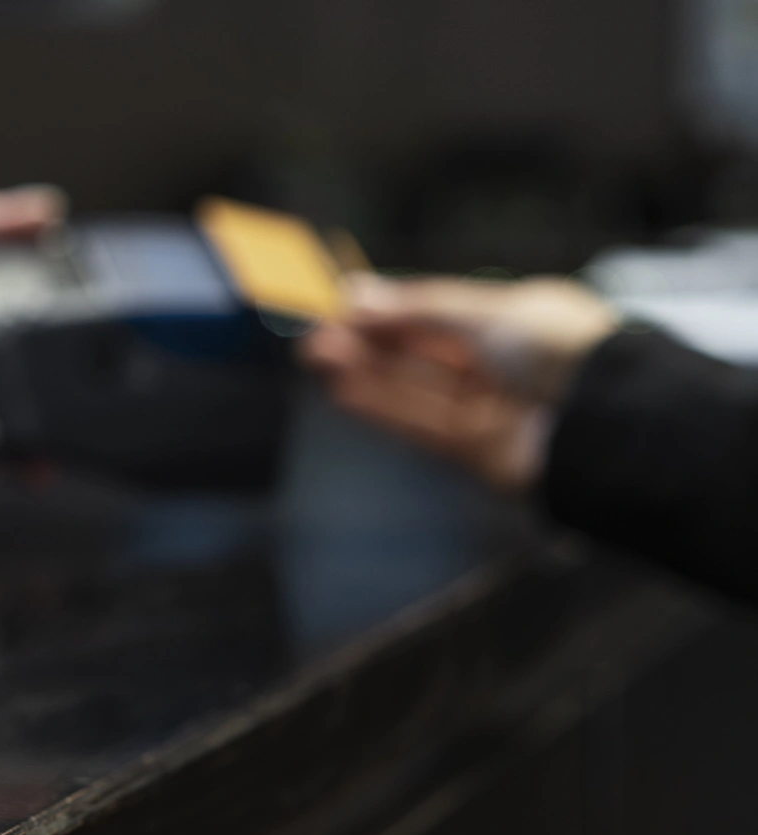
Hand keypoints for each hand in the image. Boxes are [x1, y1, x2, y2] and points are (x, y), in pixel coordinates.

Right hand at [300, 275, 618, 490]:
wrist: (606, 419)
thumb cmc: (565, 348)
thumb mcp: (486, 311)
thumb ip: (417, 309)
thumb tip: (358, 296)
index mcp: (517, 319)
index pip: (440, 310)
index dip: (391, 308)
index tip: (343, 301)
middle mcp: (501, 364)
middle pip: (421, 351)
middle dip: (369, 340)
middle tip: (317, 331)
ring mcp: (487, 408)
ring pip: (413, 387)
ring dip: (365, 372)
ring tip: (318, 355)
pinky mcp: (474, 450)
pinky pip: (418, 425)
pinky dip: (379, 408)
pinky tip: (342, 391)